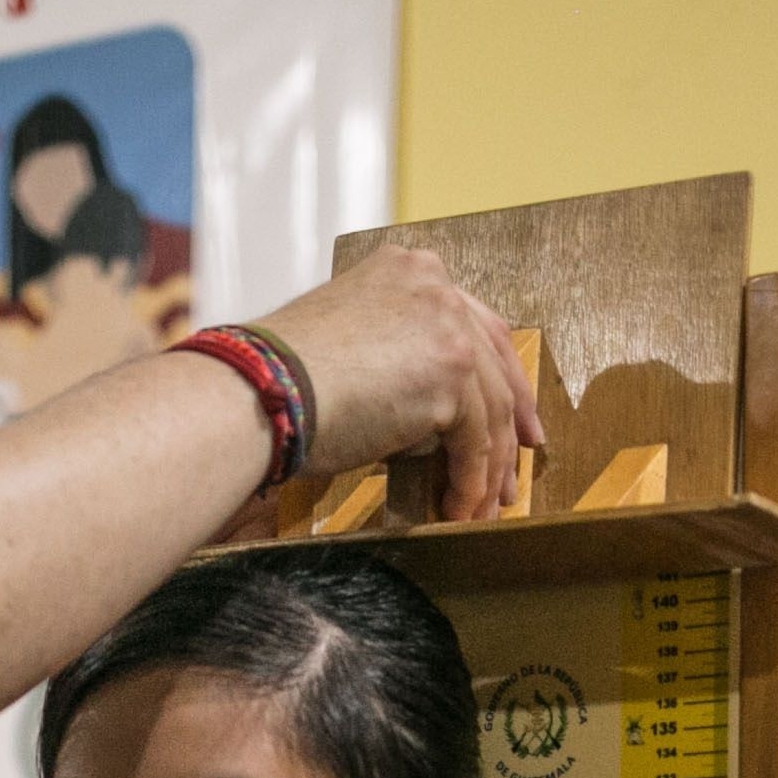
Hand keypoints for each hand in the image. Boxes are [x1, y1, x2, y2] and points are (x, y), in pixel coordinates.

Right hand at [248, 245, 539, 520]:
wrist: (260, 392)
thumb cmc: (283, 379)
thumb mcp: (348, 340)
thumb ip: (396, 353)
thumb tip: (432, 410)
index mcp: (409, 270)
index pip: (473, 322)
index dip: (498, 371)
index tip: (510, 412)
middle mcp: (435, 286)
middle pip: (495, 360)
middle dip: (511, 420)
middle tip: (517, 462)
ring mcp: (446, 326)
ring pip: (490, 408)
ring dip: (487, 467)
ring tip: (480, 506)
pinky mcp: (449, 375)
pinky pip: (475, 440)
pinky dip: (470, 480)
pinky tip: (459, 508)